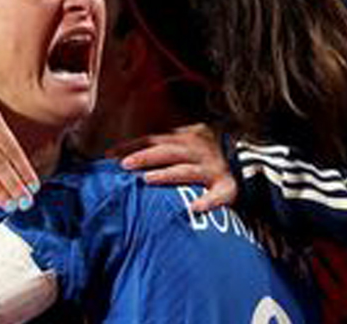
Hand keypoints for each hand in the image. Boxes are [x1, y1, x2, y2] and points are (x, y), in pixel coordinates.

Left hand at [111, 124, 236, 211]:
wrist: (237, 175)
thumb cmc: (196, 165)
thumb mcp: (178, 152)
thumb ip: (152, 154)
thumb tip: (112, 159)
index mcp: (185, 138)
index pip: (154, 139)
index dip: (132, 146)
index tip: (109, 155)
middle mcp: (199, 151)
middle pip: (169, 151)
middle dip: (146, 156)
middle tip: (125, 165)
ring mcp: (213, 169)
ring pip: (188, 170)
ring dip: (167, 174)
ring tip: (147, 180)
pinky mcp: (227, 188)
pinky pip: (218, 195)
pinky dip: (208, 201)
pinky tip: (194, 208)